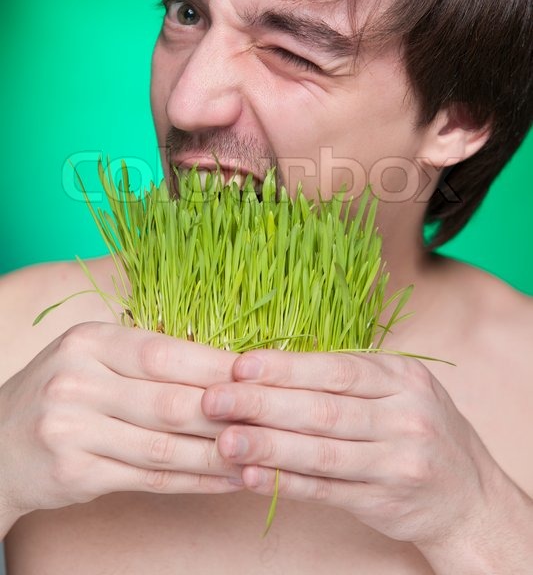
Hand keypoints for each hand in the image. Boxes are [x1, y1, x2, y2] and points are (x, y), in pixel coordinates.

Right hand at [0, 322, 242, 526]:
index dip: (215, 366)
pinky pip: (150, 477)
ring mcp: (71, 429)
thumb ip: (146, 359)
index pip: (164, 352)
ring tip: (261, 453)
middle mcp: (76, 380)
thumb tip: (226, 367)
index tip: (258, 375)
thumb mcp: (94, 357)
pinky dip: (195, 479)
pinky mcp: (74, 473)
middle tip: (272, 417)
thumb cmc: (63, 392)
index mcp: (88, 341)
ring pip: (165, 444)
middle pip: (170, 400)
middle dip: (228, 412)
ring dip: (220, 453)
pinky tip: (227, 478)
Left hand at [202, 349, 501, 546]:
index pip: (337, 369)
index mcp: (403, 377)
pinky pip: (326, 491)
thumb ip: (349, 377)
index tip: (239, 365)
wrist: (469, 495)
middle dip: (262, 403)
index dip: (285, 367)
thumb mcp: (400, 387)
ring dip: (266, 446)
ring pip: (321, 452)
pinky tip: (250, 476)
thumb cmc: (418, 427)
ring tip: (223, 440)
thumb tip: (272, 364)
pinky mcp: (383, 502)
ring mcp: (397, 462)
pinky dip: (285, 482)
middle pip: (324, 409)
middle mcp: (404, 416)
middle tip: (212, 400)